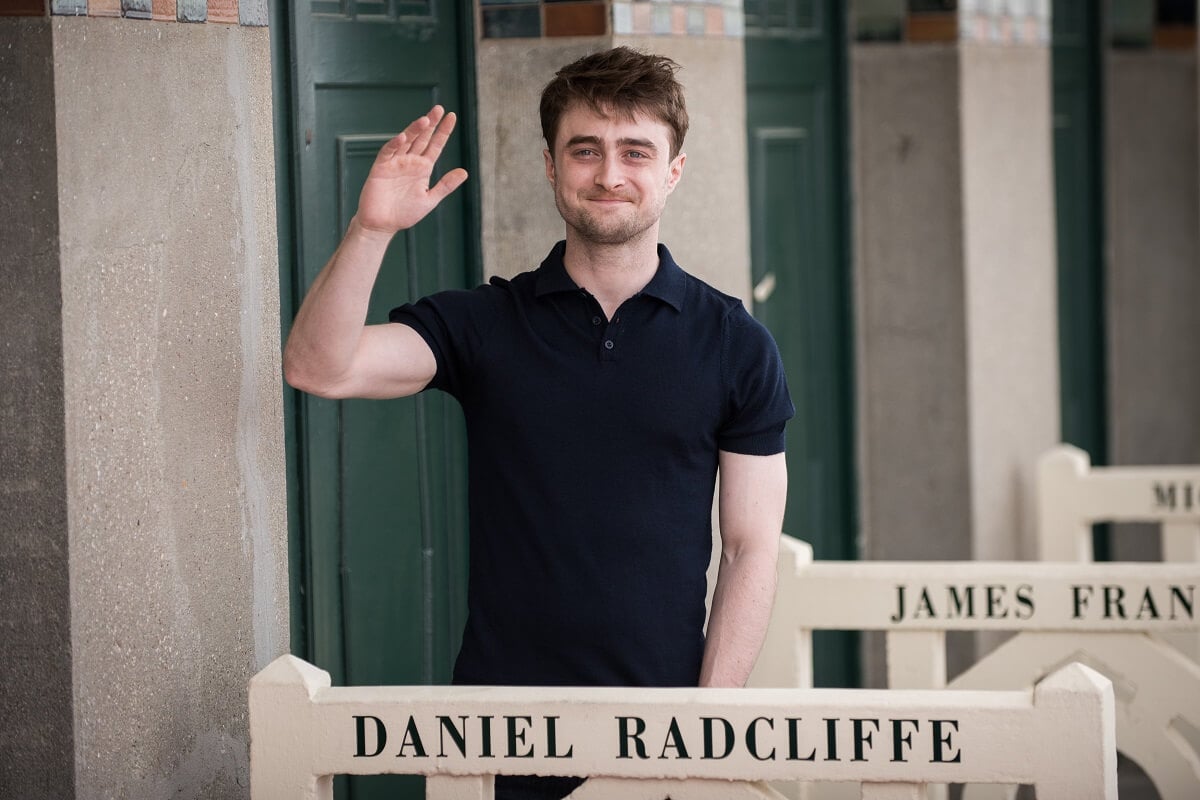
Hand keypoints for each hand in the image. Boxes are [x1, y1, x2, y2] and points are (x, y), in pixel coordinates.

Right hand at [354, 106, 468, 237]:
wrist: (382, 225)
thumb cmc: (405, 214)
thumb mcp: (429, 199)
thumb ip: (445, 185)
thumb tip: (464, 172)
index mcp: (423, 168)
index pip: (435, 145)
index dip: (443, 131)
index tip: (452, 116)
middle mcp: (410, 162)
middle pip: (422, 138)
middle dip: (430, 123)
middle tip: (439, 108)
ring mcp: (395, 163)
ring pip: (406, 141)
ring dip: (415, 130)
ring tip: (425, 119)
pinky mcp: (381, 168)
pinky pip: (388, 152)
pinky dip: (395, 144)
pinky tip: (404, 137)